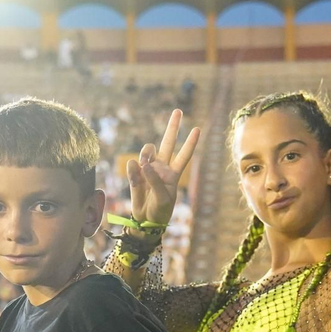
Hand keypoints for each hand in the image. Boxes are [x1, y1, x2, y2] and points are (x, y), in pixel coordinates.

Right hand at [125, 109, 199, 232]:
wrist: (145, 220)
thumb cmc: (160, 211)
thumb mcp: (163, 198)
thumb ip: (155, 180)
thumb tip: (144, 164)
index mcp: (174, 174)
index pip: (184, 155)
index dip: (190, 143)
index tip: (198, 128)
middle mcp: (162, 167)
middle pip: (168, 142)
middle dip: (173, 126)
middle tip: (178, 111)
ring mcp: (148, 169)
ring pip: (147, 150)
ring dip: (146, 154)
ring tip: (145, 166)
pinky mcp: (135, 173)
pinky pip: (132, 165)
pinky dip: (133, 170)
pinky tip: (136, 178)